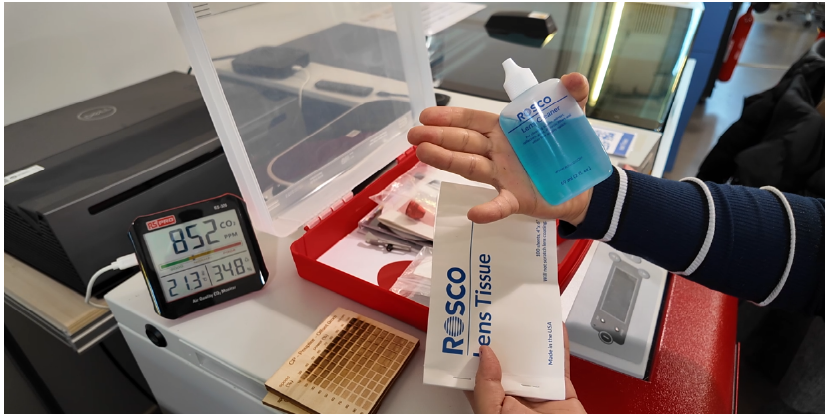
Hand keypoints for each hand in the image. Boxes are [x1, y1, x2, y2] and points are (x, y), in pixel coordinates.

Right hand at [408, 73, 593, 224]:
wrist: (582, 184)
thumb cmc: (566, 148)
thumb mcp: (571, 116)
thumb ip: (572, 94)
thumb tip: (575, 77)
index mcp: (504, 130)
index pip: (473, 121)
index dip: (450, 118)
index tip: (427, 116)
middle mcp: (497, 152)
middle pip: (464, 142)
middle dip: (438, 137)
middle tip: (414, 135)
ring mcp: (503, 176)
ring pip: (471, 167)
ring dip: (447, 161)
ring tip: (423, 155)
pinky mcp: (516, 199)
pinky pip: (500, 204)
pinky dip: (488, 210)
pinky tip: (474, 214)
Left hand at [465, 324, 585, 413]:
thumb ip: (486, 388)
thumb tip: (484, 354)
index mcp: (491, 402)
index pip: (477, 372)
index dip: (472, 350)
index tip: (468, 327)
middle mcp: (512, 394)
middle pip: (505, 359)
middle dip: (501, 337)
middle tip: (495, 311)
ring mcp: (537, 391)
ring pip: (531, 357)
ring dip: (528, 337)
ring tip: (521, 313)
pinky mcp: (560, 390)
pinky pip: (559, 363)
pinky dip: (558, 345)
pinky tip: (554, 327)